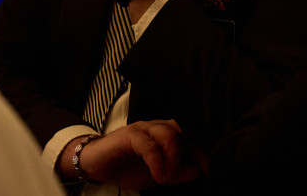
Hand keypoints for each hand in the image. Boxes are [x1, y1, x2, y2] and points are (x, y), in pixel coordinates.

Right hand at [62, 120, 206, 189]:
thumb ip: (177, 173)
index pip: (192, 138)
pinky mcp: (128, 136)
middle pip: (184, 132)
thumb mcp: (158, 175)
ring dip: (176, 158)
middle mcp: (157, 127)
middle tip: (200, 173)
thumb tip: (197, 171)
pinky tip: (159, 176)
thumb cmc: (127, 168)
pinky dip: (157, 161)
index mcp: (167, 135)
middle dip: (195, 152)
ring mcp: (143, 129)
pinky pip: (148, 145)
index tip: (210, 171)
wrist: (96, 165)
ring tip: (172, 178)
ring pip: (169, 134)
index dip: (203, 153)